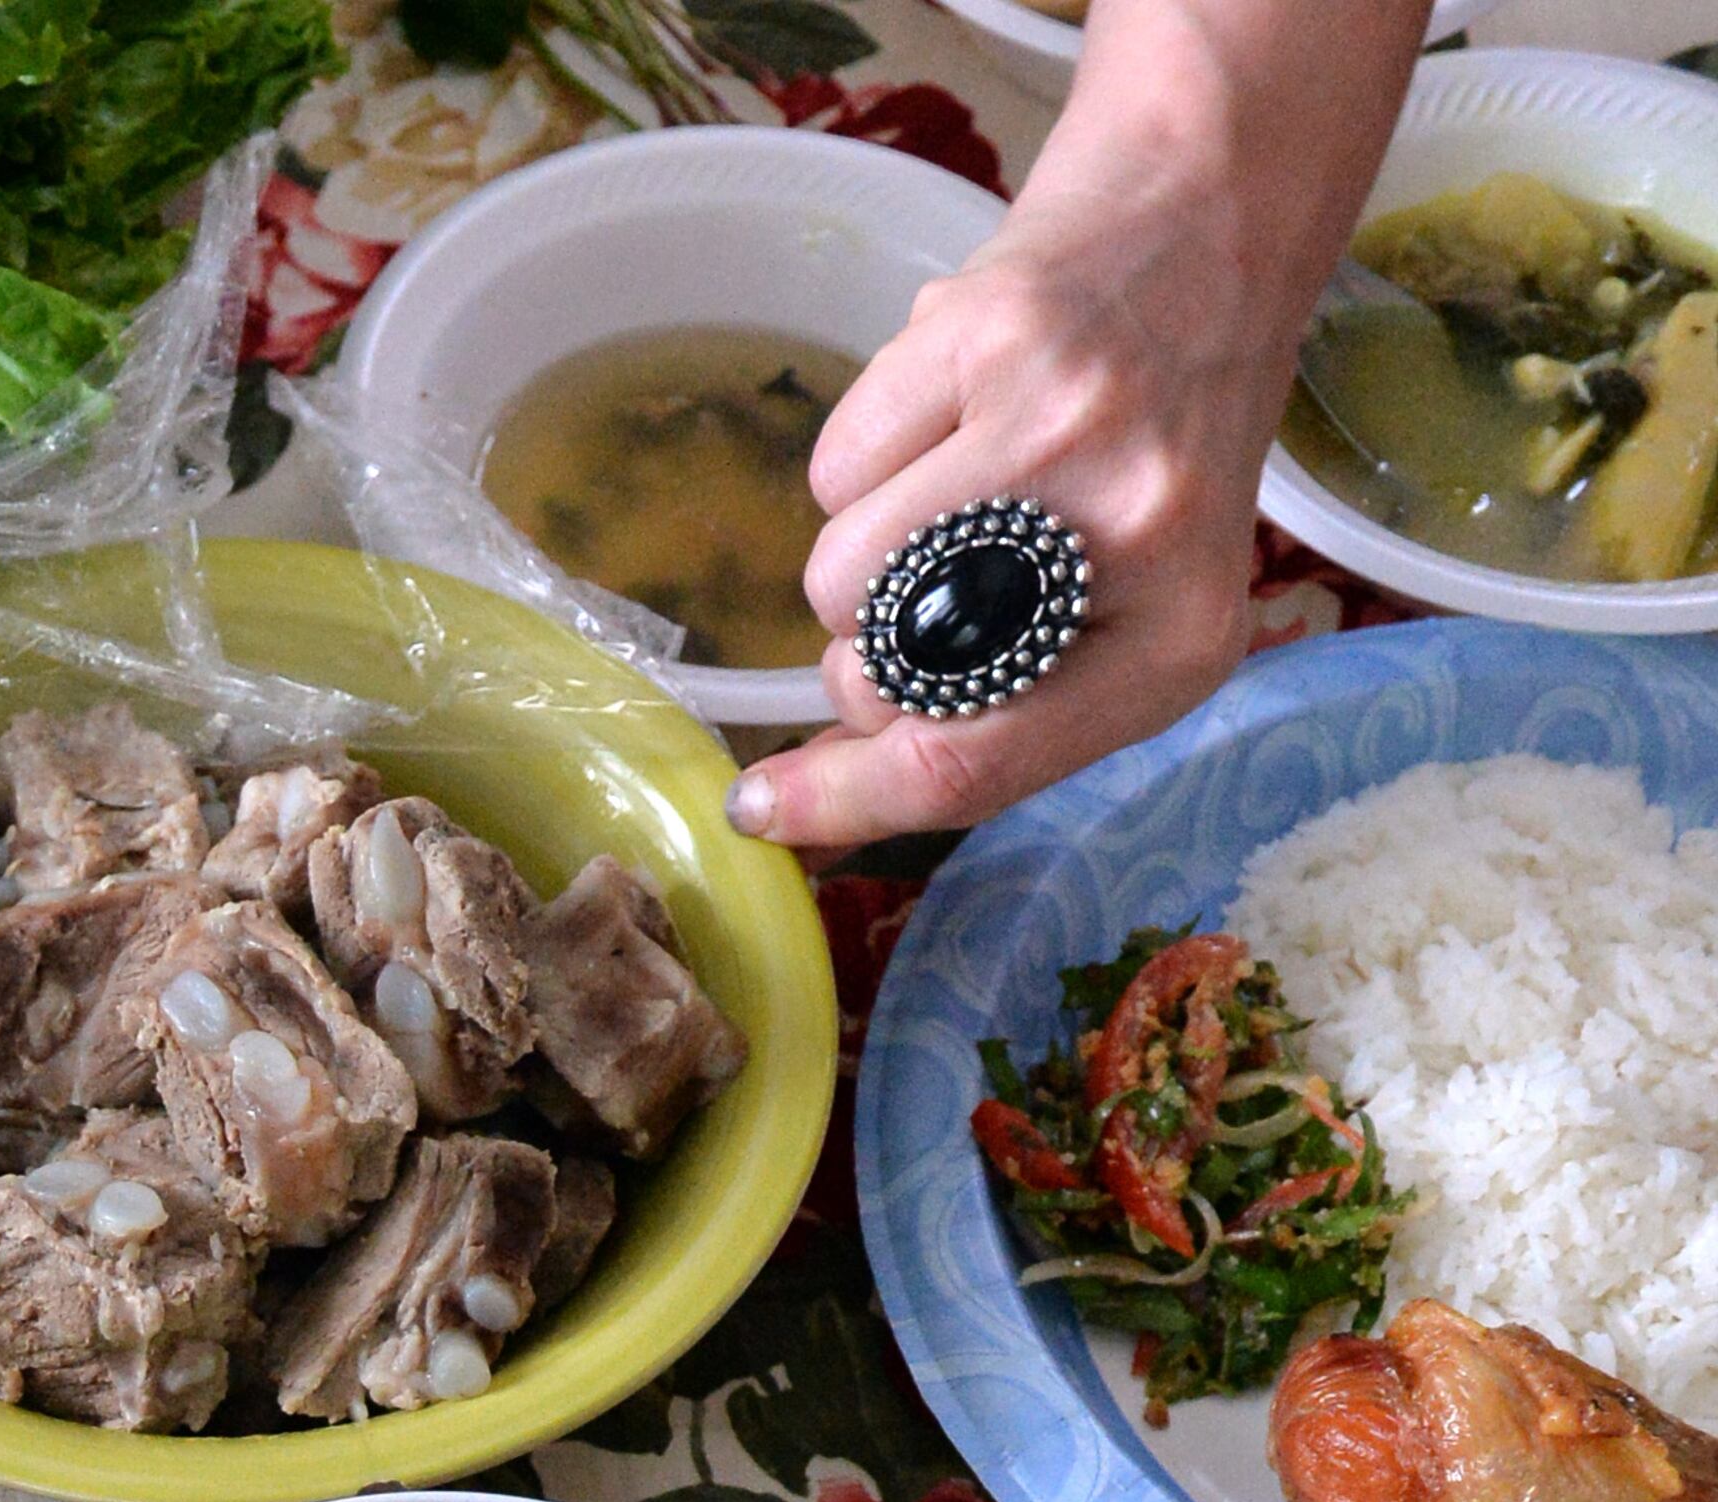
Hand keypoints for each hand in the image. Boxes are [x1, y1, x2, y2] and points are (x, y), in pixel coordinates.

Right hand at [730, 224, 1276, 853]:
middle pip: (879, 682)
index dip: (843, 801)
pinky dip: (866, 454)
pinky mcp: (989, 334)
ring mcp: (1055, 428)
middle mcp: (1128, 537)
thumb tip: (805, 795)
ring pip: (838, 577)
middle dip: (868, 657)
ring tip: (948, 486)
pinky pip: (837, 466)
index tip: (759, 807)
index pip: (965, 766)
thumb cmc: (1161, 439)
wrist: (1214, 220)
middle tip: (939, 581)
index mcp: (1172, 642)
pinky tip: (947, 410)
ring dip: (859, 554)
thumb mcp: (1128, 607)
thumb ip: (1001, 710)